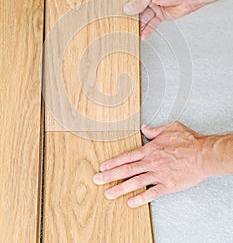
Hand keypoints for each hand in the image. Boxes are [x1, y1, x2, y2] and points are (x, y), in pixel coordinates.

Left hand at [93, 122, 211, 207]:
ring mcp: (158, 174)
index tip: (103, 166)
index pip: (127, 156)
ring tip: (109, 193)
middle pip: (126, 170)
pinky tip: (131, 202)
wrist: (203, 154)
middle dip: (110, 175)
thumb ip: (154, 130)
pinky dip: (141, 198)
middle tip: (98, 180)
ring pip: (135, 182)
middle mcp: (151, 162)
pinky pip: (152, 193)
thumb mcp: (170, 128)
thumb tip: (144, 128)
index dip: (113, 162)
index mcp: (150, 149)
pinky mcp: (168, 185)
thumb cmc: (189, 141)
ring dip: (120, 188)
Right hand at [124, 0, 195, 38]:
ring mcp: (155, 6)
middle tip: (126, 25)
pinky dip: (148, 29)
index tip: (121, 13)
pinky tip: (143, 34)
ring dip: (139, 25)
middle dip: (133, 17)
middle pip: (138, 9)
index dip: (127, 5)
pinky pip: (152, 23)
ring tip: (133, 31)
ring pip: (144, 18)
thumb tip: (129, 8)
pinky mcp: (161, 15)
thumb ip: (139, 2)